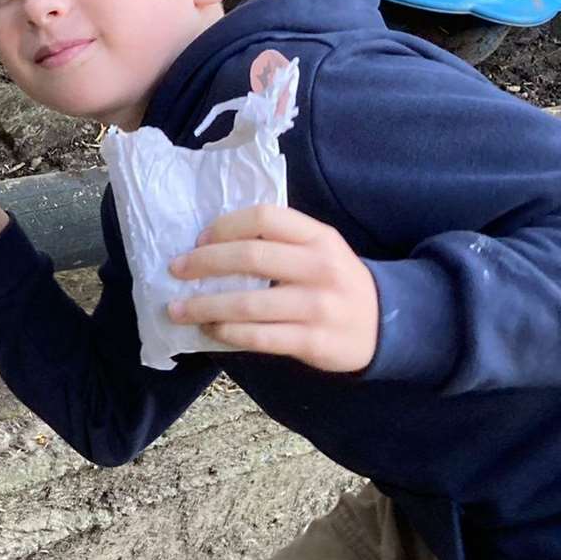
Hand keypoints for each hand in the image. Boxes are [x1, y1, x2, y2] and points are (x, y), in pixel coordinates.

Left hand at [165, 204, 379, 372]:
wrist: (385, 324)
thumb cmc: (334, 281)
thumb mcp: (319, 249)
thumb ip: (280, 241)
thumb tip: (210, 244)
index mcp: (318, 237)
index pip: (265, 218)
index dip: (225, 226)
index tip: (199, 240)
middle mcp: (320, 267)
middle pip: (251, 257)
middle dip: (203, 263)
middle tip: (175, 270)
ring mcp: (318, 306)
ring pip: (249, 303)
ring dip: (205, 306)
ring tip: (179, 309)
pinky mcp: (313, 341)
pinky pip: (260, 337)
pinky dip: (228, 333)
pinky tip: (211, 330)